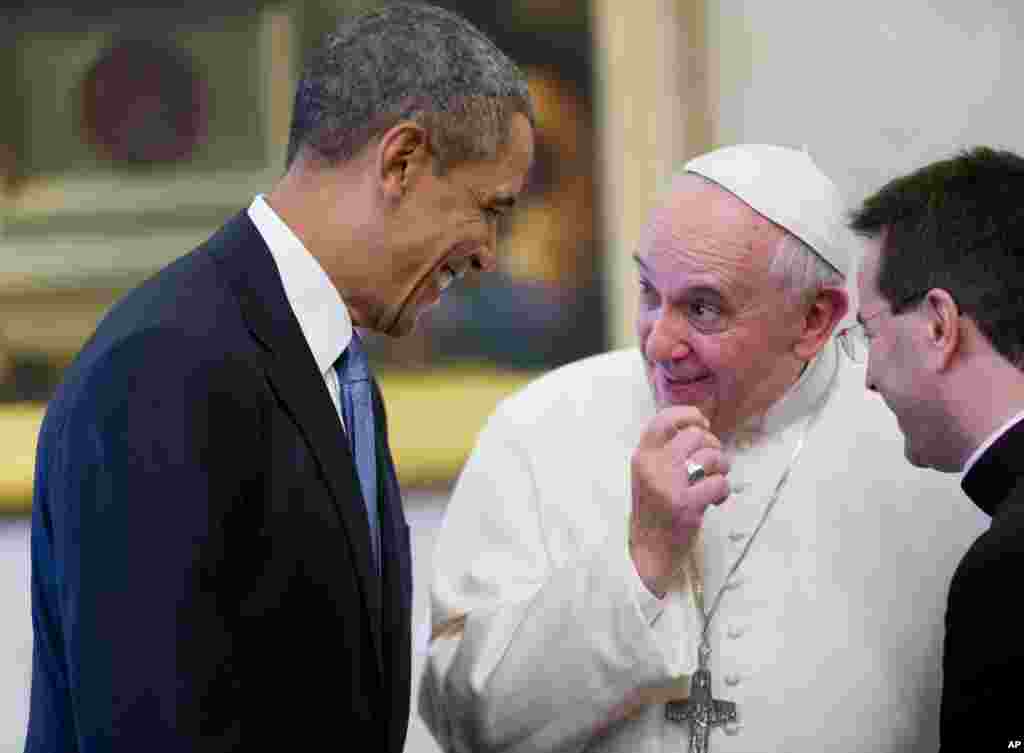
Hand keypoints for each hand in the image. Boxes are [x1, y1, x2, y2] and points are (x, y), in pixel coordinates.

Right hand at [630, 406, 730, 596]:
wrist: (650, 552)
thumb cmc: (656, 509)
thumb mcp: (650, 474)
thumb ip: (666, 451)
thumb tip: (700, 425)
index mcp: (642, 457)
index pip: (663, 420)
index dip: (688, 415)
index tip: (702, 422)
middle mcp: (652, 467)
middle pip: (695, 435)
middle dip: (712, 445)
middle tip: (713, 463)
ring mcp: (668, 486)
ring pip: (711, 457)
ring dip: (722, 467)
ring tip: (715, 480)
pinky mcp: (686, 506)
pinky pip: (719, 483)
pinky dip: (723, 491)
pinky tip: (715, 501)